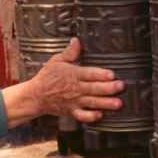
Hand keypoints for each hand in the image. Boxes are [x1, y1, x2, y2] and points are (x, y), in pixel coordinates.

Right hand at [2, 38, 124, 126]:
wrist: (36, 95)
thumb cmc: (48, 76)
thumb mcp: (56, 61)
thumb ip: (70, 52)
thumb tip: (77, 40)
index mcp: (72, 74)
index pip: (88, 73)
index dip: (100, 74)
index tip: (112, 74)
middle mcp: (74, 88)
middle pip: (93, 88)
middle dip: (108, 88)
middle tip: (121, 86)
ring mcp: (73, 101)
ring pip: (91, 102)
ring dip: (105, 103)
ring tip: (118, 103)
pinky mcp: (71, 111)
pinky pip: (82, 115)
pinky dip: (90, 117)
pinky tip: (100, 115)